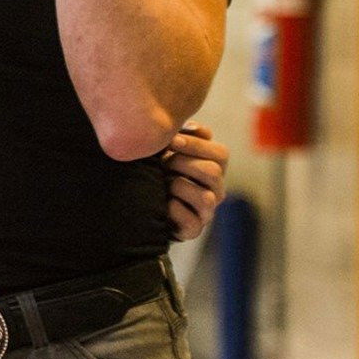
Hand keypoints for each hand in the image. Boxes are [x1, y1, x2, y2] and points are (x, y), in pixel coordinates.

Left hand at [160, 120, 226, 240]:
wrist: (137, 204)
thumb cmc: (156, 170)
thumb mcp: (167, 150)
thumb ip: (182, 136)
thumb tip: (194, 128)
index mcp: (214, 167)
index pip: (220, 153)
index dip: (197, 145)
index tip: (172, 141)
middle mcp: (215, 190)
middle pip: (213, 172)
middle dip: (183, 163)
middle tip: (164, 163)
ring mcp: (206, 211)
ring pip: (206, 197)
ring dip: (178, 186)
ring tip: (162, 183)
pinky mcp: (193, 230)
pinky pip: (190, 221)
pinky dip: (173, 210)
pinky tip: (162, 203)